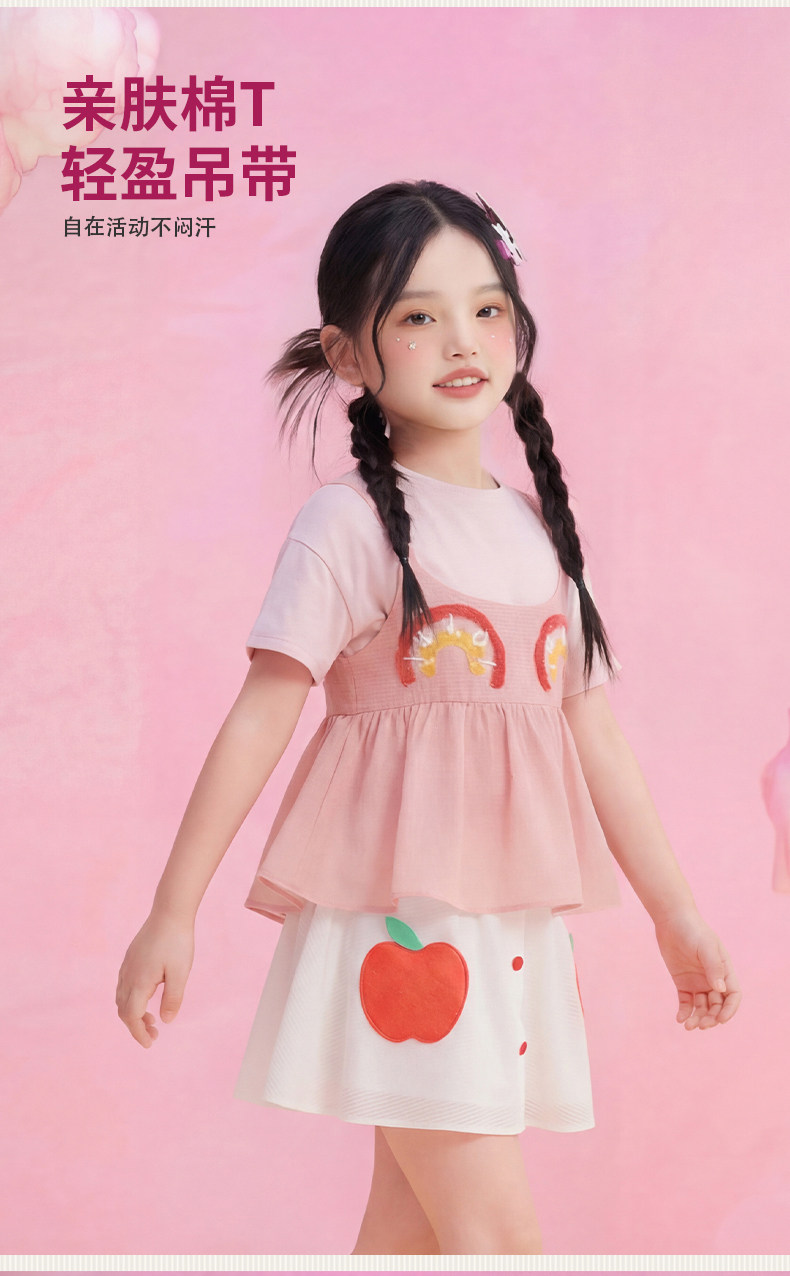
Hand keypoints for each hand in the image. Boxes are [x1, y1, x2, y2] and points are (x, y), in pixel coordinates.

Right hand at [115, 910, 194, 1047]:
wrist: (170, 912)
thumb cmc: (178, 942)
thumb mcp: (181, 973)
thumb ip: (173, 999)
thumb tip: (166, 1021)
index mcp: (139, 981)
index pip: (131, 1016)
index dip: (138, 1033)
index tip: (150, 1044)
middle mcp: (128, 975)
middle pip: (123, 1010)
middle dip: (135, 1026)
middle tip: (154, 1034)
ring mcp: (127, 965)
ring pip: (121, 998)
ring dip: (133, 1013)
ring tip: (152, 1019)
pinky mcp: (131, 958)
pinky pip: (124, 986)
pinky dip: (131, 999)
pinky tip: (147, 997)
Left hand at [654, 908, 740, 1029]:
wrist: (671, 920)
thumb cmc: (693, 930)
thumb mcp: (706, 946)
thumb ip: (713, 967)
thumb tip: (720, 990)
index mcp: (724, 970)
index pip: (733, 995)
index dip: (730, 1010)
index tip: (720, 1020)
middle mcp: (713, 979)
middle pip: (717, 1005)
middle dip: (712, 1017)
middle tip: (702, 1025)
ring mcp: (697, 981)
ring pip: (702, 1007)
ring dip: (698, 1018)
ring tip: (689, 1026)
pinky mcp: (682, 982)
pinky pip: (686, 1002)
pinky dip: (685, 1012)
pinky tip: (680, 1019)